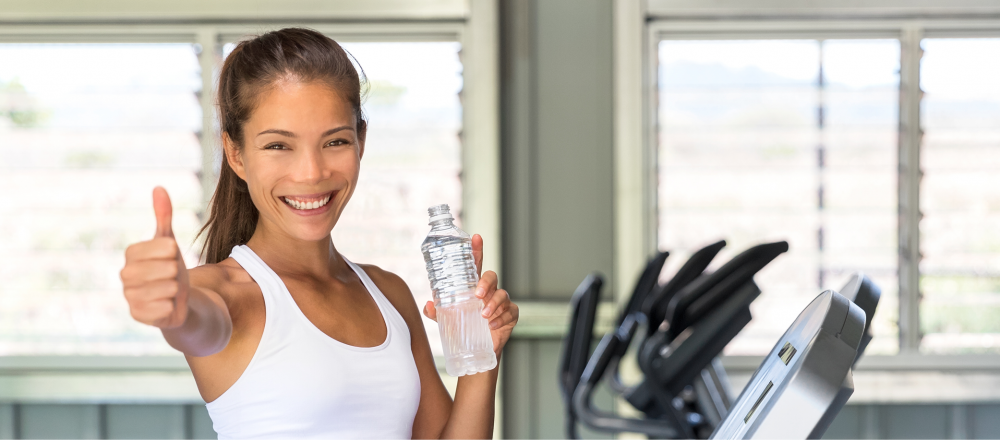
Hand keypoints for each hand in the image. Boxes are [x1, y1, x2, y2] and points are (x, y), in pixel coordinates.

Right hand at [120, 187, 189, 328]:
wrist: (176, 300)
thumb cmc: (170, 267)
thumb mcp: (169, 241)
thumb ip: (163, 216)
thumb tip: (159, 188)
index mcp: (131, 254)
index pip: (160, 247)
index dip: (172, 251)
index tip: (173, 255)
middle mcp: (125, 275)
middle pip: (164, 269)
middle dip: (175, 271)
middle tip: (172, 275)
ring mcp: (130, 296)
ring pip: (166, 289)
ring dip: (175, 289)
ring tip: (171, 289)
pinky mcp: (138, 316)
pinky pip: (163, 309)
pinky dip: (171, 306)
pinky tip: (168, 304)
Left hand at [423, 234, 517, 358]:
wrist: (476, 353)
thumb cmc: (463, 331)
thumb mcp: (447, 321)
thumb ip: (437, 313)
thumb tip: (428, 305)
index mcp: (473, 288)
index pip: (475, 265)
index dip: (476, 250)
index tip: (476, 237)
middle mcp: (489, 292)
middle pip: (491, 276)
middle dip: (486, 283)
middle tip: (478, 295)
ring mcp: (501, 303)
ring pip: (502, 294)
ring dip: (493, 304)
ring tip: (484, 316)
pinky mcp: (510, 315)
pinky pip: (510, 311)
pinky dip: (501, 318)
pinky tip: (492, 325)